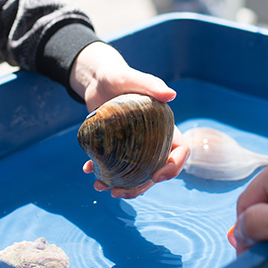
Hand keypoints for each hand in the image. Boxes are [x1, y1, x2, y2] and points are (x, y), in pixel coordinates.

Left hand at [71, 42, 188, 197]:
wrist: (97, 80)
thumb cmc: (117, 75)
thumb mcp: (130, 77)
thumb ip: (150, 84)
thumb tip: (171, 95)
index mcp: (164, 126)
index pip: (180, 150)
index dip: (174, 167)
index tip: (157, 176)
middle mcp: (153, 139)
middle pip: (155, 170)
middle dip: (141, 187)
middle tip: (118, 192)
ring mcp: (135, 146)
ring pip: (135, 174)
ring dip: (120, 186)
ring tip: (99, 187)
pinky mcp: (117, 148)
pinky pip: (114, 166)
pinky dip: (102, 172)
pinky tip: (87, 170)